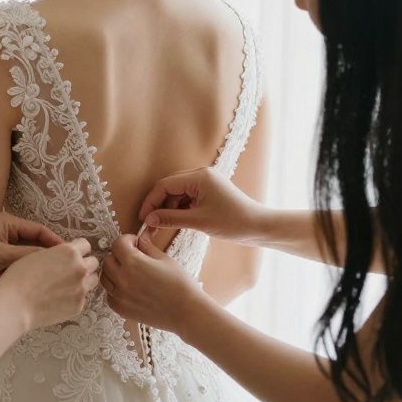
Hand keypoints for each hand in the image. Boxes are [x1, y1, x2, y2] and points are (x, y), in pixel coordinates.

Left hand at [0, 213, 64, 290]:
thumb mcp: (3, 255)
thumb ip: (29, 255)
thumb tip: (55, 258)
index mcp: (7, 222)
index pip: (39, 230)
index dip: (55, 242)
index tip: (69, 254)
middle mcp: (5, 231)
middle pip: (34, 243)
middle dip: (47, 256)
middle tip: (65, 268)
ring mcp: (1, 246)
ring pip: (26, 256)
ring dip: (35, 266)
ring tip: (53, 278)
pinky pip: (16, 266)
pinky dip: (23, 273)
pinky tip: (35, 285)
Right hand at [0, 239, 99, 329]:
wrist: (14, 305)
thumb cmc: (19, 278)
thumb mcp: (37, 254)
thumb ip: (57, 253)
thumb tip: (66, 257)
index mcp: (69, 252)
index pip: (86, 245)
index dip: (78, 250)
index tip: (72, 255)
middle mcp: (80, 268)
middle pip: (93, 263)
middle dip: (84, 265)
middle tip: (69, 271)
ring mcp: (81, 288)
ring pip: (93, 280)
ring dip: (84, 280)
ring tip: (68, 285)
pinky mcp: (79, 306)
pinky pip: (83, 297)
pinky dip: (75, 297)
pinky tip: (60, 299)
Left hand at [101, 234, 206, 333]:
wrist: (186, 311)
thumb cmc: (180, 284)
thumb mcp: (164, 259)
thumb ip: (147, 247)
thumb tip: (140, 238)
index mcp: (133, 262)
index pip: (117, 244)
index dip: (127, 240)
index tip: (135, 243)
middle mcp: (122, 279)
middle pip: (107, 260)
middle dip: (118, 254)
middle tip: (132, 257)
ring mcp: (120, 296)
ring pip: (105, 277)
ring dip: (114, 271)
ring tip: (128, 273)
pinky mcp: (121, 309)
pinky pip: (109, 295)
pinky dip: (115, 289)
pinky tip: (128, 288)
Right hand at [138, 167, 262, 243]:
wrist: (258, 226)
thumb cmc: (232, 222)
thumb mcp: (198, 221)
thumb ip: (170, 218)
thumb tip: (149, 219)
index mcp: (199, 176)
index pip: (165, 185)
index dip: (151, 202)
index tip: (143, 218)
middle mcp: (201, 174)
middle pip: (170, 187)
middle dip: (158, 205)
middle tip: (149, 224)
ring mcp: (206, 182)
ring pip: (177, 193)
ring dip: (168, 208)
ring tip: (161, 227)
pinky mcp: (209, 191)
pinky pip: (187, 197)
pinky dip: (179, 209)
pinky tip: (174, 222)